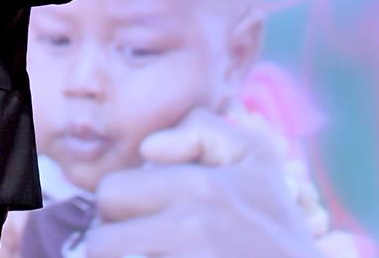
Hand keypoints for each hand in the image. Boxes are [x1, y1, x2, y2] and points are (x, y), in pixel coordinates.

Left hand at [86, 107, 318, 257]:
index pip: (108, 194)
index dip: (119, 206)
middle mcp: (193, 228)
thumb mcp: (256, 159)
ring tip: (152, 257)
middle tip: (144, 244)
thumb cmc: (277, 225)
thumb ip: (201, 132)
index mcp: (200, 187)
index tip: (142, 216)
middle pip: (101, 241)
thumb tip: (149, 148)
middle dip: (115, 244)